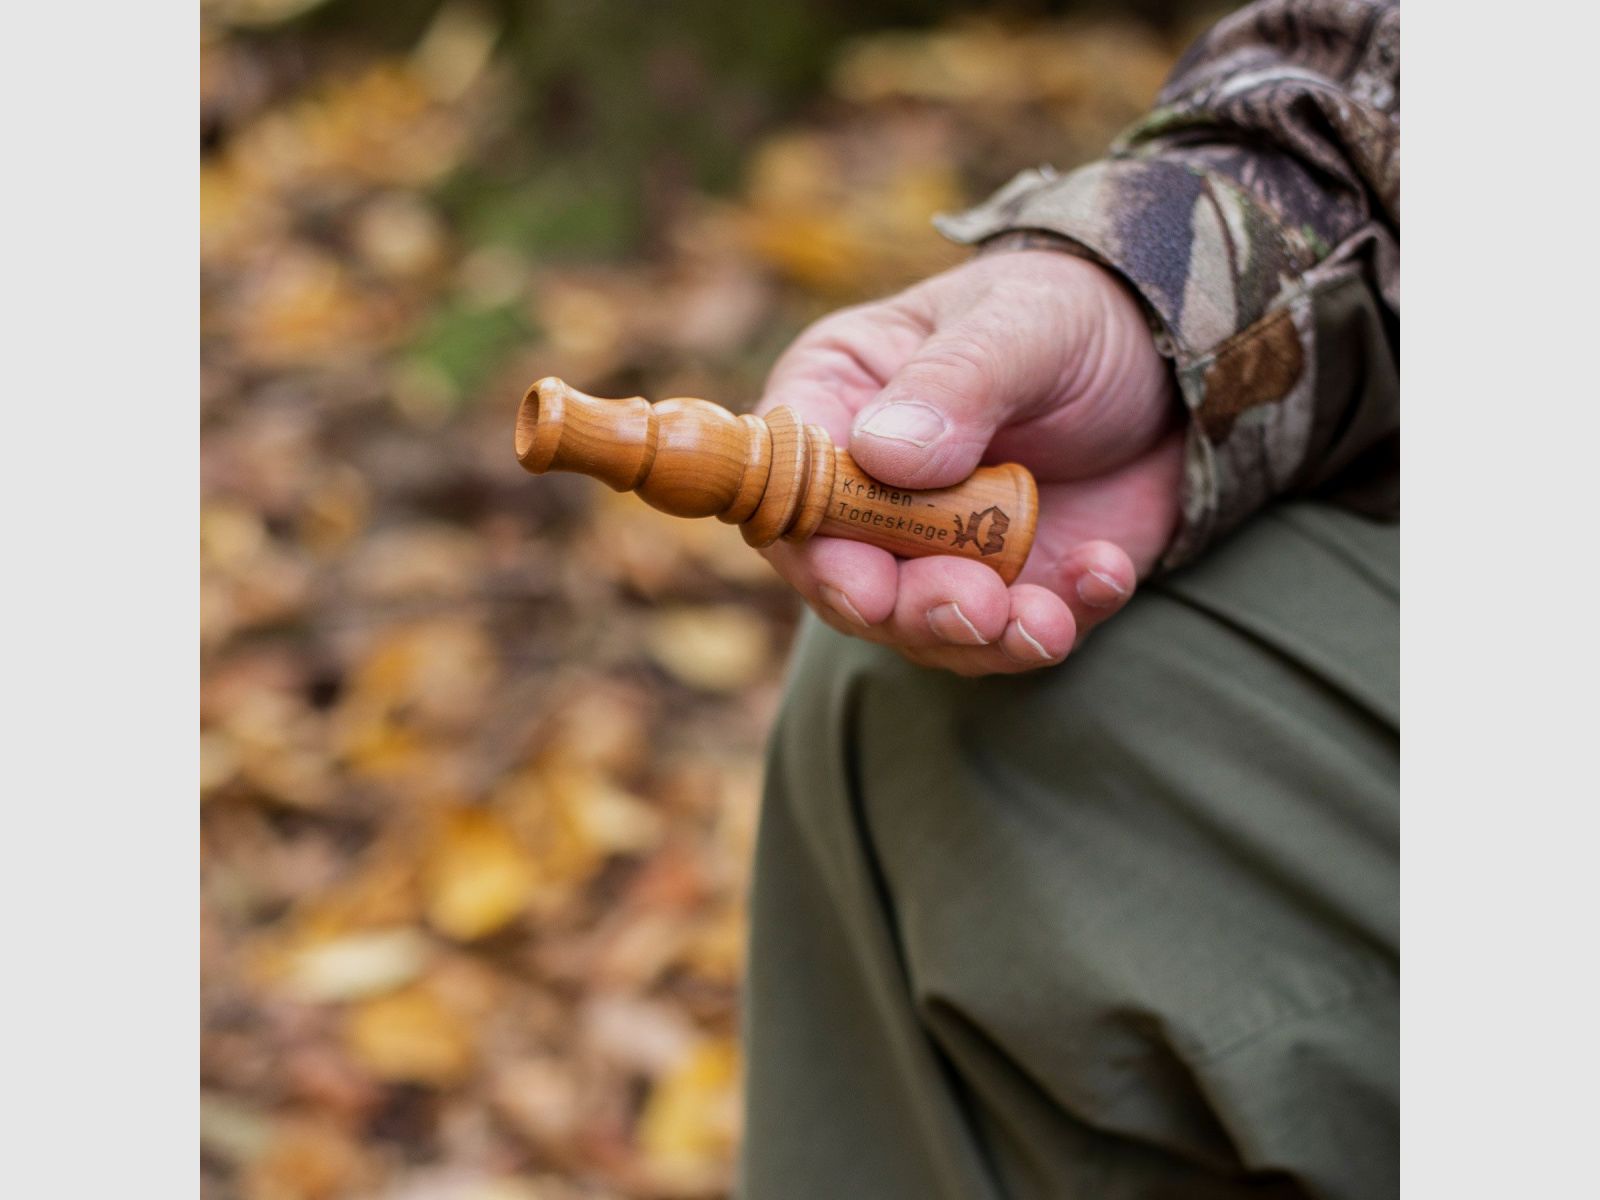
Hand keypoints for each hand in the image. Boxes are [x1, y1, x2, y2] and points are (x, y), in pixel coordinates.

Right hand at [757, 249, 1184, 675]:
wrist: (1177, 361)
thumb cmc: (1071, 315)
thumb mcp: (1022, 323)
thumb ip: (955, 381)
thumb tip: (884, 454)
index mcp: (838, 403)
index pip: (788, 485)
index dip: (811, 542)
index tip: (861, 582)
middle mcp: (872, 493)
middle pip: (848, 577)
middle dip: (908, 609)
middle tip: (974, 608)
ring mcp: (940, 550)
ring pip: (928, 626)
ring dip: (982, 637)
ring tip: (1044, 622)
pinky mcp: (1014, 590)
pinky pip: (1022, 632)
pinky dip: (1062, 621)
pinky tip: (1105, 574)